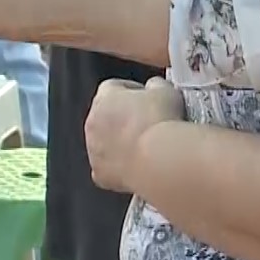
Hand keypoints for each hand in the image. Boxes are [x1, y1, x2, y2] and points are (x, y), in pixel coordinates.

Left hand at [84, 77, 183, 193]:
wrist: (159, 158)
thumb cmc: (160, 124)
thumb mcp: (166, 90)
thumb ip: (155, 85)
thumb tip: (155, 87)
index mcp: (105, 98)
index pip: (113, 87)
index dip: (132, 91)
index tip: (145, 96)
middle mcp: (93, 122)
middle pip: (105, 116)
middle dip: (123, 118)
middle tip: (147, 122)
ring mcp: (94, 150)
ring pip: (104, 143)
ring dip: (120, 142)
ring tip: (145, 145)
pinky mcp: (100, 174)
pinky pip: (108, 168)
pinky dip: (120, 166)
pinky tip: (139, 163)